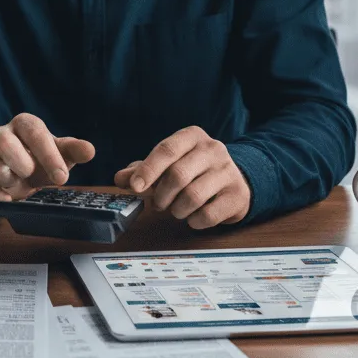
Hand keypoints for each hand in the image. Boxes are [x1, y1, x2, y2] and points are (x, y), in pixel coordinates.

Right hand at [0, 113, 94, 204]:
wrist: (17, 173)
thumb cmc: (40, 159)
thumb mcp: (60, 154)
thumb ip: (74, 151)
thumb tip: (90, 150)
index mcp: (24, 125)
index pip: (34, 132)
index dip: (48, 154)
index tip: (62, 177)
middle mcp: (1, 134)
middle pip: (4, 141)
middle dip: (20, 161)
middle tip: (33, 176)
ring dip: (3, 175)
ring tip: (18, 186)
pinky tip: (6, 198)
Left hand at [114, 126, 250, 228]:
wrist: (233, 181)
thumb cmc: (193, 171)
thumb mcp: (167, 164)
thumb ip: (141, 170)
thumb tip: (120, 179)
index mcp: (192, 136)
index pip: (166, 150)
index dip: (147, 170)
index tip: (134, 187)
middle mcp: (213, 149)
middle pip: (178, 175)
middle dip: (161, 195)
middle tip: (157, 205)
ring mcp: (228, 171)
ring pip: (193, 196)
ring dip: (177, 210)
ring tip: (176, 210)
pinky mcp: (238, 194)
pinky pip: (208, 214)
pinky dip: (194, 221)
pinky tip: (192, 217)